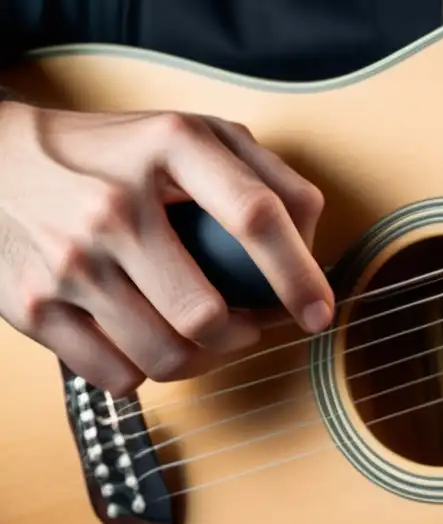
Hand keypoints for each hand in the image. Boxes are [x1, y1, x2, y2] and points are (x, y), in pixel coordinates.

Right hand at [0, 99, 333, 394]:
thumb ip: (265, 176)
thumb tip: (310, 241)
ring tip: (198, 335)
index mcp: (168, 149)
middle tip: (241, 325)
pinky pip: (117, 377)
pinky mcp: (32, 306)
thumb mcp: (192, 135)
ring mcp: (68, 260)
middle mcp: (113, 206)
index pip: (254, 217)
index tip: (319, 313)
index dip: (298, 275)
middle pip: (206, 316)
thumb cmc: (115, 155)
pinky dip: (144, 372)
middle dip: (239, 335)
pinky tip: (144, 338)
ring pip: (166, 358)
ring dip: (199, 360)